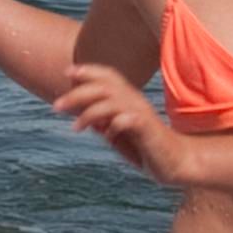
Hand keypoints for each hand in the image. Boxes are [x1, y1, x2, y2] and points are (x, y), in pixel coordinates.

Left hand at [54, 63, 188, 184]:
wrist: (176, 162)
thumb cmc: (146, 147)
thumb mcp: (119, 133)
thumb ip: (103, 123)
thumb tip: (83, 117)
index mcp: (129, 99)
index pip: (109, 76)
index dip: (89, 71)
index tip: (67, 72)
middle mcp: (135, 102)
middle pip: (104, 87)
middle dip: (78, 94)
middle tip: (56, 106)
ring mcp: (142, 115)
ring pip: (112, 102)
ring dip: (89, 112)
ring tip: (74, 128)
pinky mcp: (148, 130)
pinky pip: (129, 120)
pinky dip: (114, 125)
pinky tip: (107, 135)